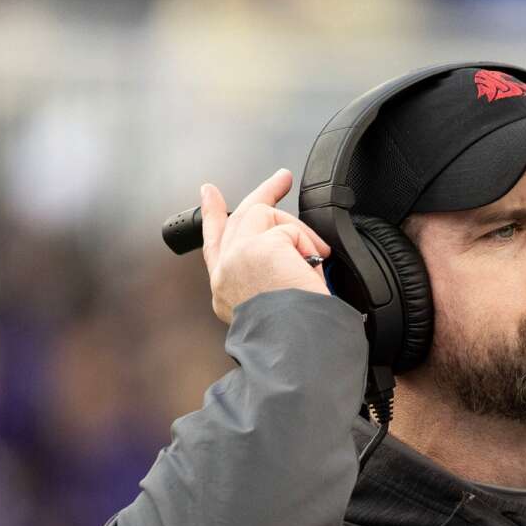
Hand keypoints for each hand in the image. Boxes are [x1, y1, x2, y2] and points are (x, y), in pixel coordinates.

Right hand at [199, 169, 331, 323]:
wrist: (294, 347)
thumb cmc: (295, 335)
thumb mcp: (276, 303)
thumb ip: (273, 274)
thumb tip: (299, 253)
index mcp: (227, 291)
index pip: (215, 245)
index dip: (213, 215)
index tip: (210, 193)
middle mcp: (225, 274)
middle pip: (240, 218)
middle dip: (263, 193)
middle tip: (281, 178)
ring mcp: (238, 257)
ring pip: (267, 215)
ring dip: (298, 231)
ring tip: (315, 256)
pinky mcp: (259, 247)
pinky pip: (291, 230)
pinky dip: (308, 247)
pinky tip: (309, 268)